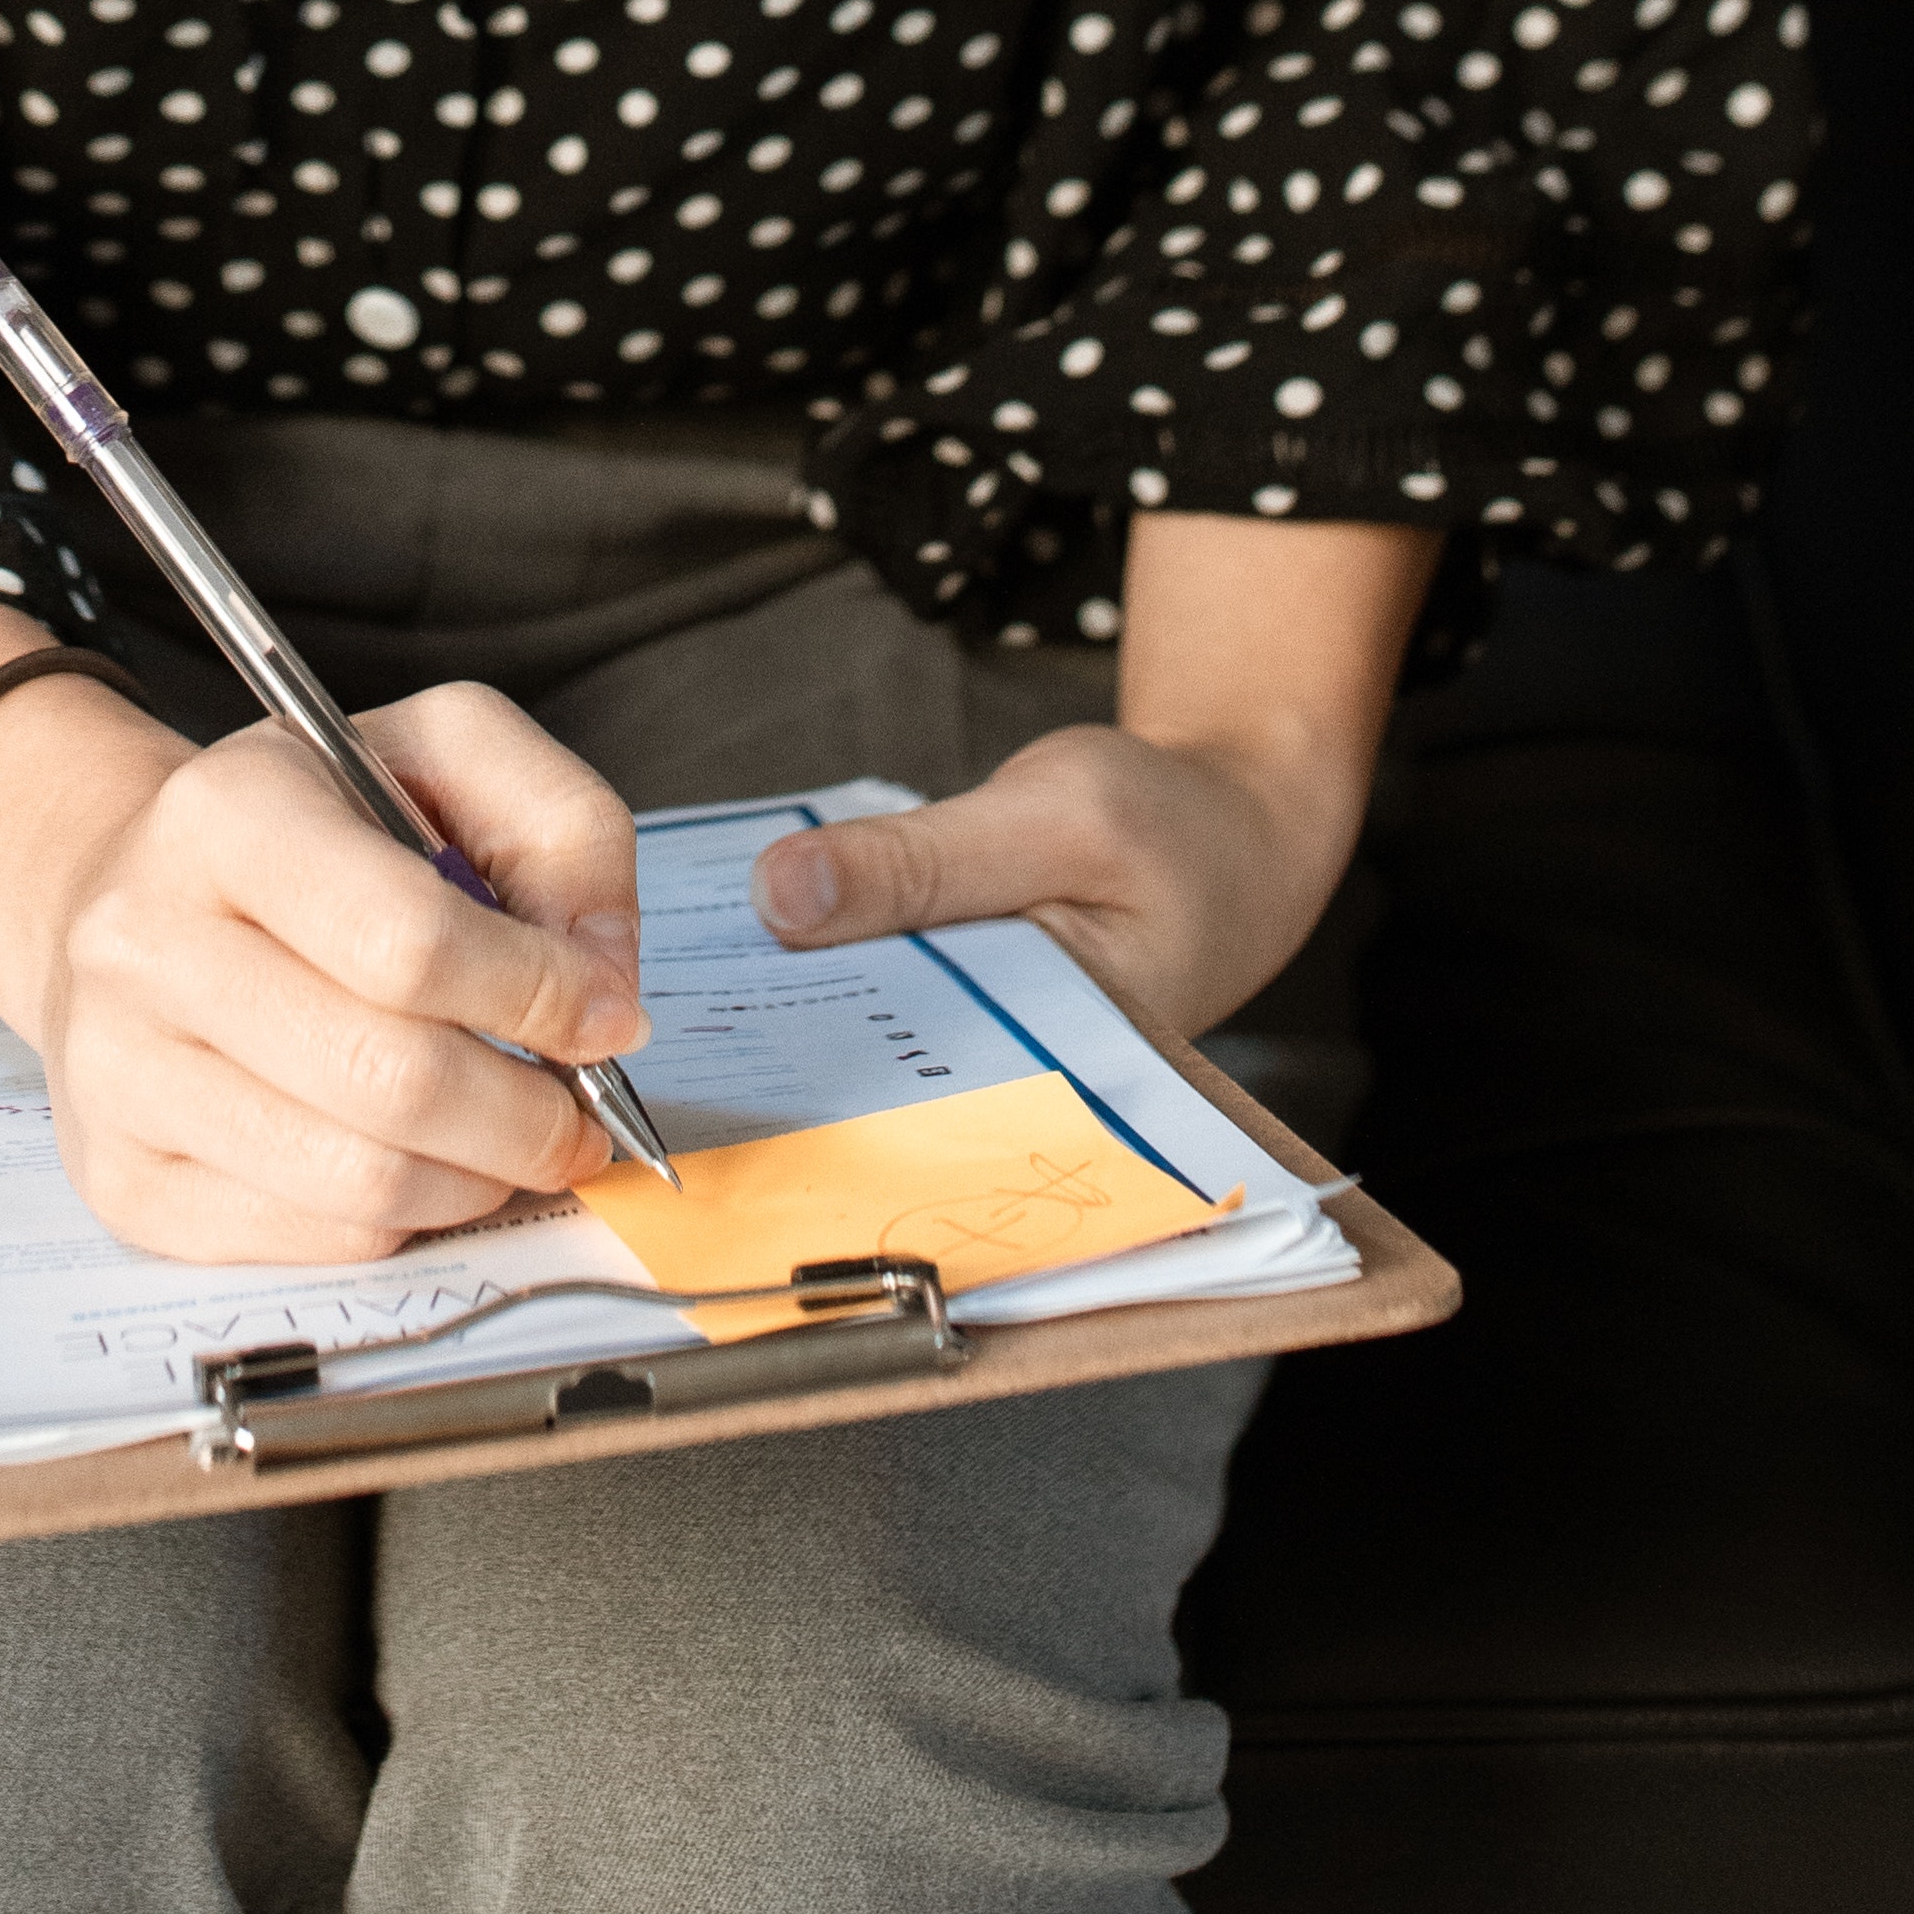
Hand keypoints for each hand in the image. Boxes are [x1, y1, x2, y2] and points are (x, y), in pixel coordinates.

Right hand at [0, 616, 649, 1264]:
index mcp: (228, 813)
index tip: (603, 1016)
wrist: (132, 889)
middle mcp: (146, 941)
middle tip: (577, 1117)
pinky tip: (419, 1160)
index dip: (535, 995)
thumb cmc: (312, 825)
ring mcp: (120, 1072)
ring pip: (358, 1182)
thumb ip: (564, 834)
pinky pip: (311, 1243)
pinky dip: (403, 1218)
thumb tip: (604, 993)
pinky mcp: (126, 1179)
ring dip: (477, 1180)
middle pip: (389, 1079)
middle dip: (527, 1117)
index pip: (408, 940)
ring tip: (507, 1139)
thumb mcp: (446, 756)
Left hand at [748, 510, 1442, 1039]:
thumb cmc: (1171, 822)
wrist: (1234, 820)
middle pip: (888, 1077)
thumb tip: (778, 896)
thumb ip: (920, 862)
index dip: (813, 1076)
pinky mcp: (977, 1009)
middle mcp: (1028, 1087)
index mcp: (1067, 1073)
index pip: (918, 1097)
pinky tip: (774, 941)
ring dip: (806, 1003)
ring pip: (882, 1036)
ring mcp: (1000, 1053)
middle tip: (679, 1014)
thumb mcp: (1052, 815)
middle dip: (792, 1044)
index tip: (709, 1044)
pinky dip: (844, 964)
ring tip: (703, 981)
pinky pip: (895, 995)